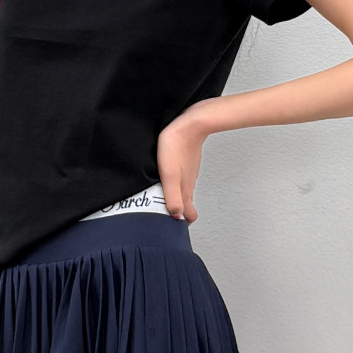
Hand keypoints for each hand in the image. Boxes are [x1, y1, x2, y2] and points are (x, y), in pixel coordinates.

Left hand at [157, 107, 206, 222]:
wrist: (190, 123)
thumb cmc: (177, 146)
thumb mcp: (169, 176)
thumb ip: (173, 198)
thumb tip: (175, 217)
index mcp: (185, 190)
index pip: (189, 215)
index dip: (181, 224)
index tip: (171, 228)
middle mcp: (188, 184)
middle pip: (186, 205)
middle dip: (178, 214)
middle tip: (164, 216)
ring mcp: (188, 173)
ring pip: (184, 192)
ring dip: (176, 199)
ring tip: (162, 201)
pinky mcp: (186, 163)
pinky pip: (182, 179)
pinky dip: (176, 186)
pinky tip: (166, 180)